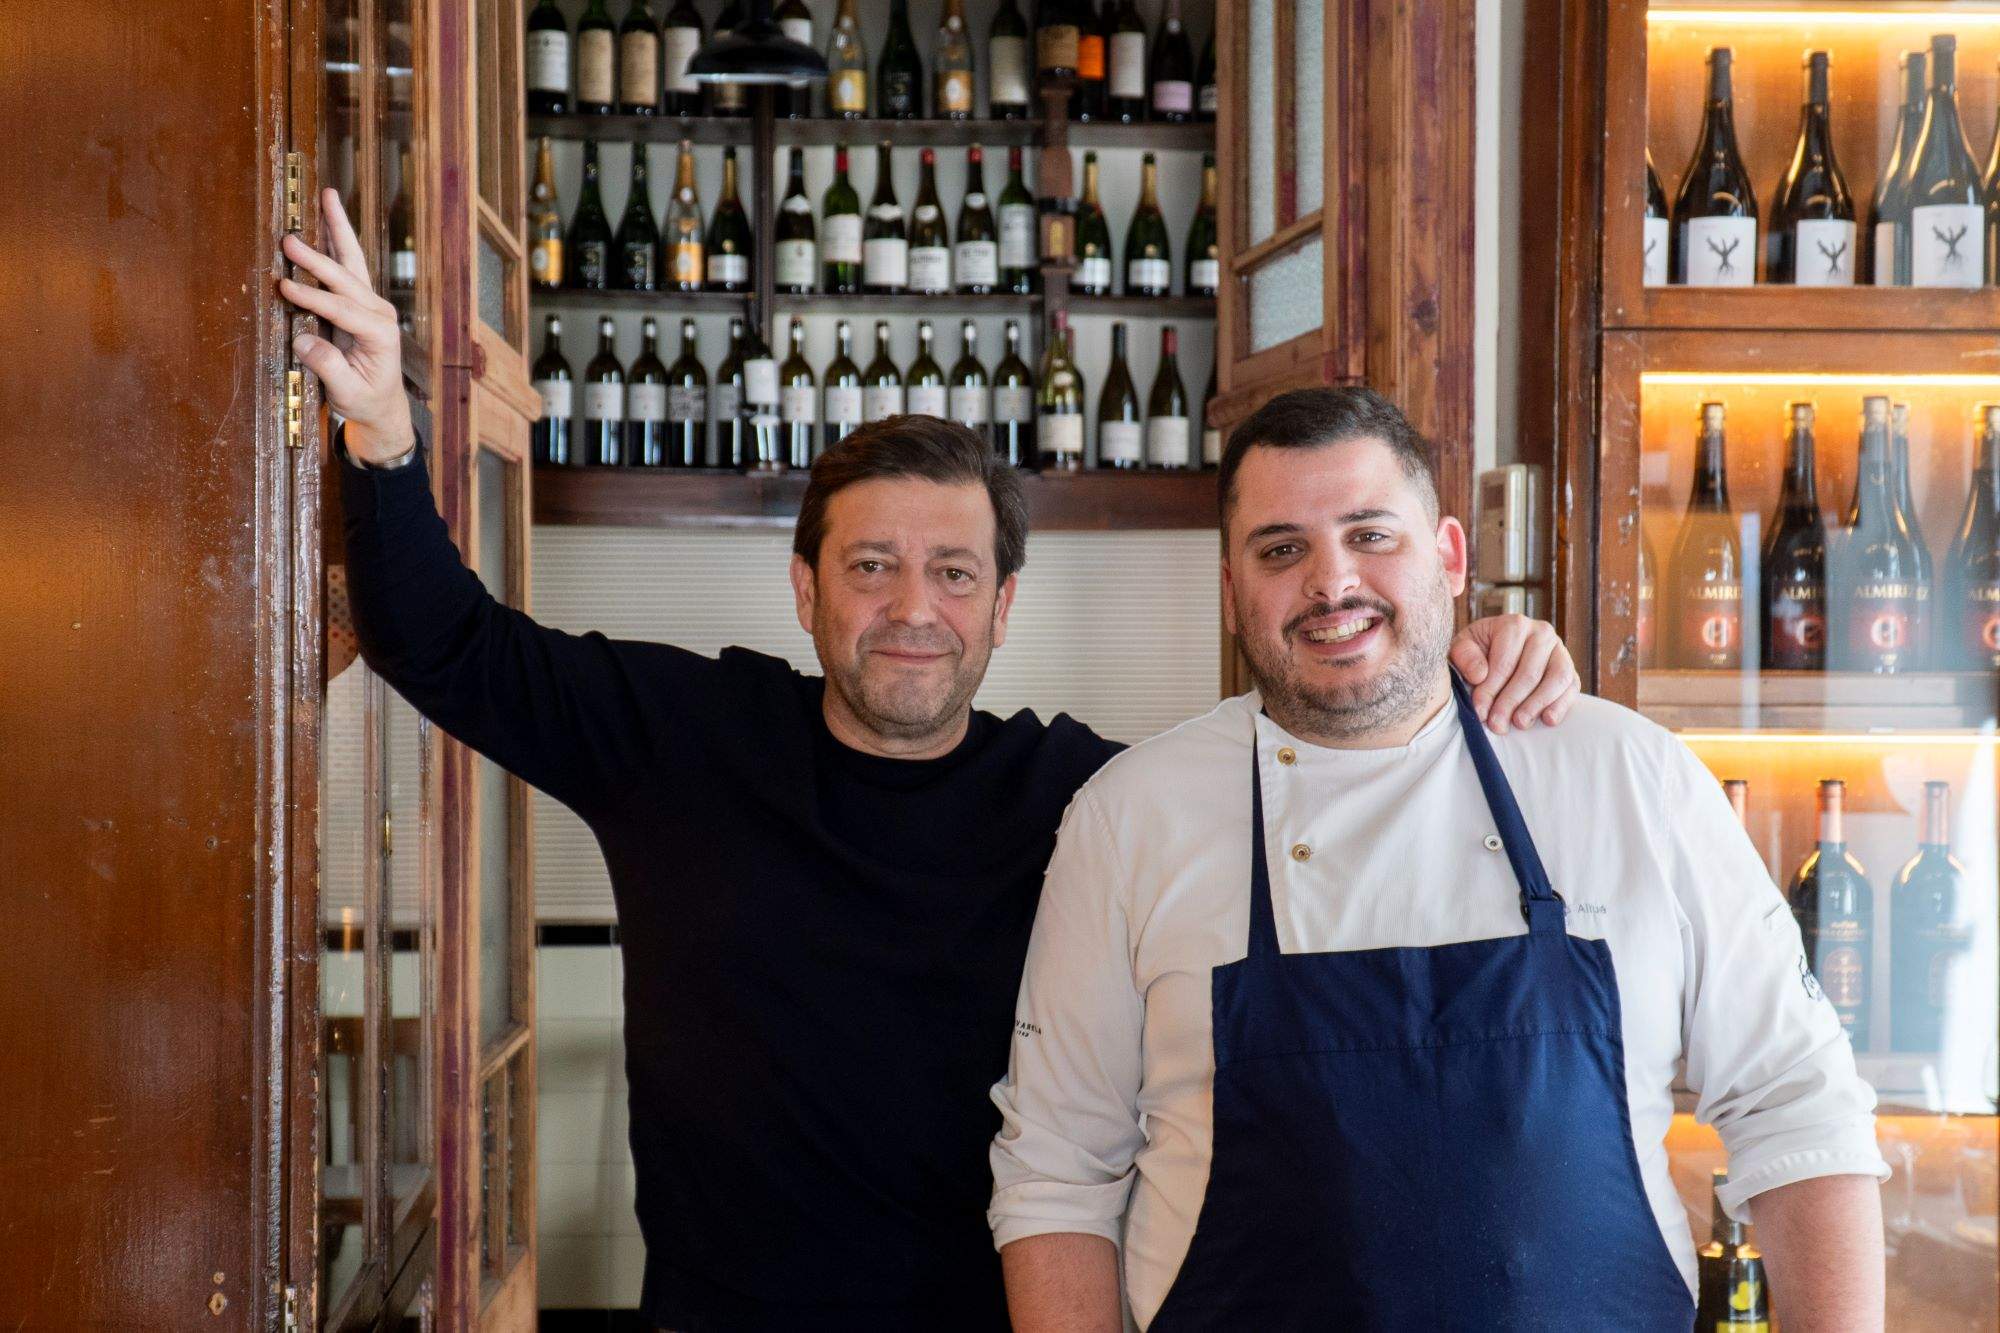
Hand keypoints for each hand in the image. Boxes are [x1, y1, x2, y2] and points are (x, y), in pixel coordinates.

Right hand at [277, 187, 413, 463]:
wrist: (383, 406)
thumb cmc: (366, 400)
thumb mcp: (349, 393)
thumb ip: (329, 367)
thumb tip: (303, 341)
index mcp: (381, 334)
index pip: (342, 309)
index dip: (313, 298)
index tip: (285, 289)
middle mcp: (380, 313)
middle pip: (347, 277)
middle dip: (317, 257)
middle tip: (289, 240)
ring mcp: (373, 304)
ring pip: (353, 260)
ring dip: (338, 228)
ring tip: (327, 197)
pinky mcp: (362, 302)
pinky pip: (349, 266)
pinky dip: (337, 239)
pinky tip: (326, 217)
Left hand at [1450, 615, 1579, 733]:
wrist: (1494, 652)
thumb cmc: (1476, 651)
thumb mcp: (1462, 648)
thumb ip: (1465, 657)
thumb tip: (1479, 675)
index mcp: (1514, 625)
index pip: (1505, 661)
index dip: (1491, 689)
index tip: (1479, 710)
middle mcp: (1542, 634)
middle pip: (1529, 673)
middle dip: (1510, 702)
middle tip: (1496, 724)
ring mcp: (1560, 651)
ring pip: (1555, 679)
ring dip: (1536, 705)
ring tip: (1519, 723)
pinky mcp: (1570, 671)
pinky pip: (1571, 688)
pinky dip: (1561, 705)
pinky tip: (1547, 720)